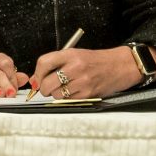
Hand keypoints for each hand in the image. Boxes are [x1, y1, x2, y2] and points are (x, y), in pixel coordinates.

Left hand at [29, 46, 155, 99]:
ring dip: (56, 94)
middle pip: (47, 82)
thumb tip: (35, 80)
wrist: (119, 66)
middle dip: (44, 88)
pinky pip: (68, 101)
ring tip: (64, 88)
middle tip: (47, 87)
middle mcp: (75, 67)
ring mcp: (82, 82)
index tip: (36, 80)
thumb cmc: (95, 60)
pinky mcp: (88, 94)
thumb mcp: (75, 54)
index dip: (36, 74)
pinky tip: (73, 92)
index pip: (44, 63)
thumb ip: (55, 64)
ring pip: (56, 94)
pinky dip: (66, 99)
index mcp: (70, 54)